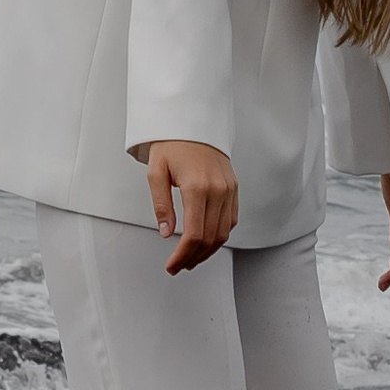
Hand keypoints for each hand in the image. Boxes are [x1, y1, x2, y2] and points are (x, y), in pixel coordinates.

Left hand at [147, 138, 237, 271]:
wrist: (193, 123)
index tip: (172, 265)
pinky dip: (220, 236)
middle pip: (210, 238)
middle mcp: (218, 191)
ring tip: (192, 259)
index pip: (193, 234)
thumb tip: (166, 232)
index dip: (182, 255)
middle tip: (179, 266)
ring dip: (208, 251)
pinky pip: (231, 220)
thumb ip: (162, 205)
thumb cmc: (173, 144)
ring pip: (224, 233)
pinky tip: (207, 242)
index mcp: (197, 187)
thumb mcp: (156, 172)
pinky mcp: (234, 189)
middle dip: (193, 258)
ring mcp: (229, 190)